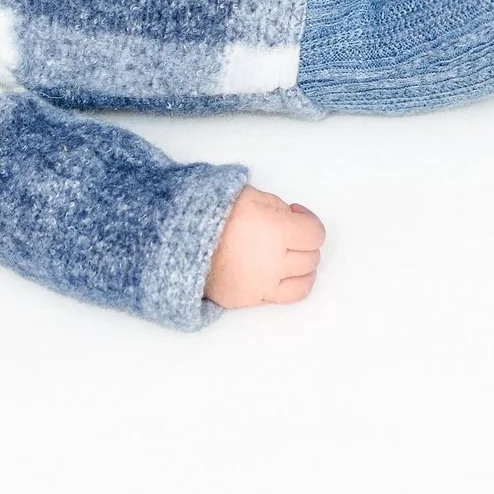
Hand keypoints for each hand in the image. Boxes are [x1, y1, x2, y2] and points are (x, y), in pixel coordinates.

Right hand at [203, 185, 325, 307]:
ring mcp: (263, 284)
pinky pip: (283, 298)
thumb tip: (288, 218)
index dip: (309, 221)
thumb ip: (275, 207)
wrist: (177, 239)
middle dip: (305, 243)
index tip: (297, 215)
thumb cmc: (209, 212)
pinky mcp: (249, 299)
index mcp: (276, 230)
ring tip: (291, 258)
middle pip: (311, 257)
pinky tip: (277, 273)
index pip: (315, 234)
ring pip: (304, 282)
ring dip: (303, 268)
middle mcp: (274, 261)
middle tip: (291, 234)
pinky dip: (286, 285)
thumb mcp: (248, 194)